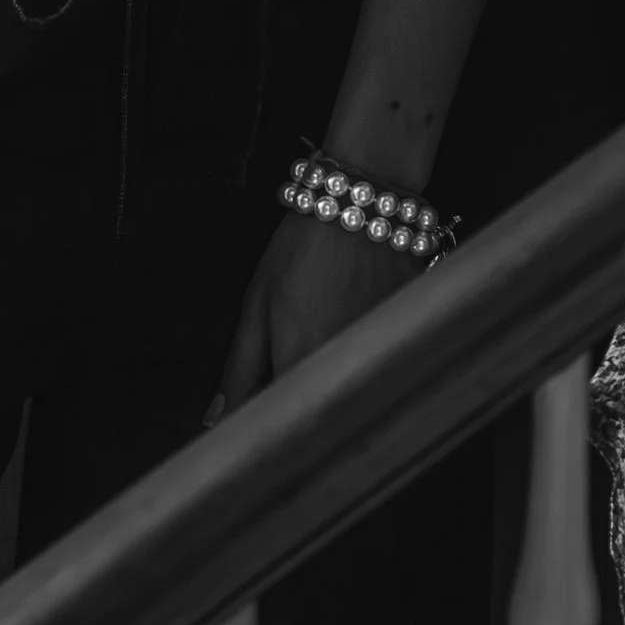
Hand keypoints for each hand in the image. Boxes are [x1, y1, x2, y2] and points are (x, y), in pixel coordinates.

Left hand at [207, 212, 428, 426]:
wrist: (361, 203)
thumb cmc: (302, 250)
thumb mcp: (258, 305)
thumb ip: (240, 367)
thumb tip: (217, 417)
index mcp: (303, 365)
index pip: (276, 421)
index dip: (260, 421)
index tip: (251, 410)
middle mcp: (347, 368)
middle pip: (317, 409)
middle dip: (297, 402)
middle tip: (291, 358)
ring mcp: (382, 352)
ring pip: (350, 389)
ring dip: (331, 379)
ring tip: (326, 329)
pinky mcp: (407, 334)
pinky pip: (379, 362)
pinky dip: (364, 355)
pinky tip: (355, 319)